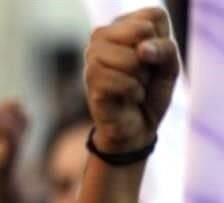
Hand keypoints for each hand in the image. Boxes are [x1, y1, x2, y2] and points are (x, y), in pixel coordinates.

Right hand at [84, 7, 179, 152]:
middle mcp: (102, 37)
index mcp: (123, 25)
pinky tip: (128, 97)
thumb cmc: (151, 92)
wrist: (136, 127)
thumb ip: (165, 49)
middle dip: (150, 59)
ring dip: (140, 77)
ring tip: (135, 86)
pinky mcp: (90, 80)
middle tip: (142, 74)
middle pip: (140, 31)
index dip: (162, 40)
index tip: (154, 59)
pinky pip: (118, 79)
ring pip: (128, 57)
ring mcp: (92, 58)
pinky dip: (132, 91)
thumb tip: (141, 49)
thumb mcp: (170, 66)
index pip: (152, 17)